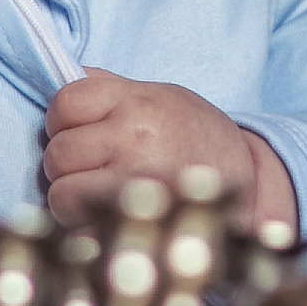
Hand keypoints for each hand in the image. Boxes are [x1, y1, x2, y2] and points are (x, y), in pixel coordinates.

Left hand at [44, 67, 297, 230]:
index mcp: (135, 102)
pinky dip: (86, 227)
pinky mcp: (139, 223)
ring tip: (97, 194)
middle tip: (90, 167)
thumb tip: (57, 77)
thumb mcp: (157, 95)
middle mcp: (134, 140)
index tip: (79, 131)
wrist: (249, 181)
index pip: (64, 104)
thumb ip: (107, 88)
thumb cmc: (195, 133)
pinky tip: (105, 218)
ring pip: (61, 194)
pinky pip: (82, 228)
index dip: (63, 121)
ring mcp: (135, 184)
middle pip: (57, 154)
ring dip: (71, 198)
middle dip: (65, 164)